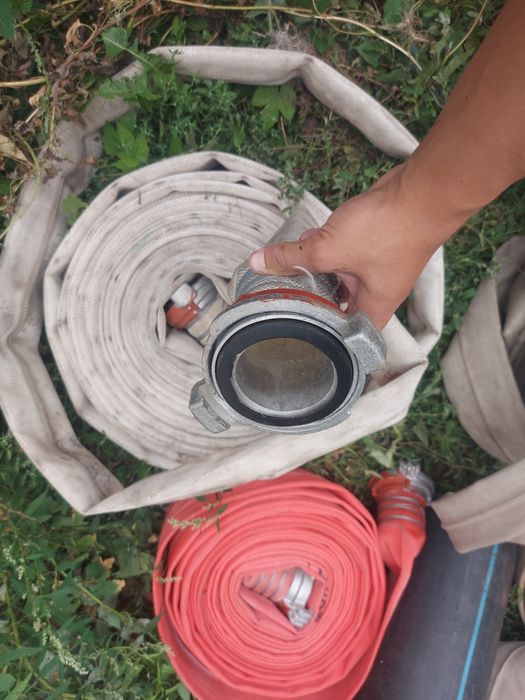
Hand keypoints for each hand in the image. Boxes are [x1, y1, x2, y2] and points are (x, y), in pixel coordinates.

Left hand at [248, 164, 464, 329]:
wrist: (421, 192)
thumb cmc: (391, 231)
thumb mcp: (329, 249)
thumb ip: (292, 258)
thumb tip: (259, 263)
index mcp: (373, 308)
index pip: (345, 336)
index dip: (322, 337)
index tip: (297, 333)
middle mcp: (376, 292)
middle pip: (337, 304)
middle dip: (311, 295)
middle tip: (283, 295)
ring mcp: (376, 267)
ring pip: (338, 275)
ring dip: (317, 267)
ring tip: (291, 266)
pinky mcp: (375, 244)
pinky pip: (344, 252)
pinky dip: (327, 246)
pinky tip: (309, 238)